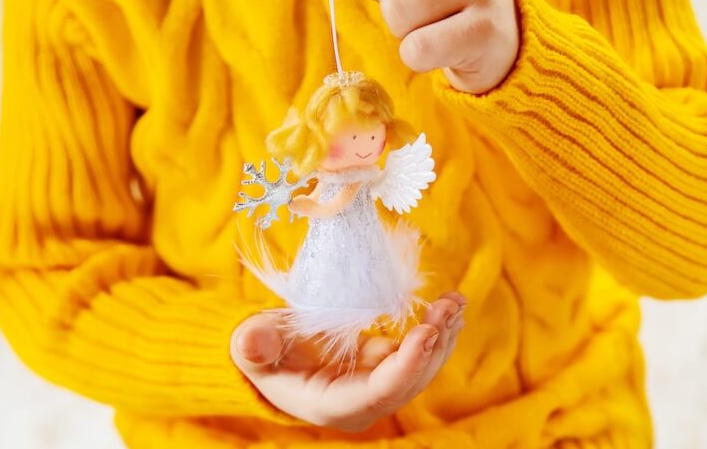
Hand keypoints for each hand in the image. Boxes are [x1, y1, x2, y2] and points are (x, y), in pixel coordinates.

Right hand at [230, 292, 466, 431]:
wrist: (270, 357)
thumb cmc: (261, 353)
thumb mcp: (252, 347)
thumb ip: (253, 346)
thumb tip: (252, 340)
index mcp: (333, 405)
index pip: (380, 392)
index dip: (406, 365)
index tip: (426, 331)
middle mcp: (363, 402)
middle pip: (410, 381)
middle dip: (433, 345)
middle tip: (447, 306)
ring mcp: (377, 385)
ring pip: (421, 368)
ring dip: (441, 335)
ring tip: (455, 302)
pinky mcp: (384, 366)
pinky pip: (418, 353)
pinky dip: (435, 330)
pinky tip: (448, 307)